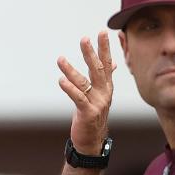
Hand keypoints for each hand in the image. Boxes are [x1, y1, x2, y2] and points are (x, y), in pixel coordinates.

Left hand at [58, 32, 114, 156]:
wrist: (92, 142)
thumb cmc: (93, 116)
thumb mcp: (100, 95)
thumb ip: (104, 78)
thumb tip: (114, 63)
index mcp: (106, 87)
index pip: (107, 64)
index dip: (104, 48)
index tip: (101, 32)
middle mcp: (104, 93)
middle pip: (97, 70)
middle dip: (91, 53)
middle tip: (84, 38)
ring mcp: (97, 104)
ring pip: (84, 83)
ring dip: (71, 70)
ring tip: (60, 59)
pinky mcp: (88, 113)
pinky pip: (78, 98)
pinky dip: (69, 89)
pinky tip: (61, 80)